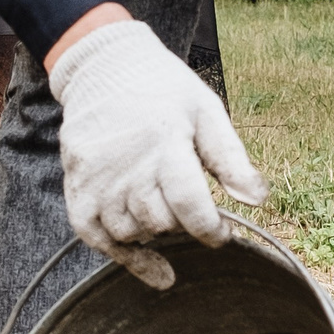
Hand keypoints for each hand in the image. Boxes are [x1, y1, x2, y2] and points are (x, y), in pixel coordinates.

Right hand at [45, 16, 265, 287]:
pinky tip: (152, 266)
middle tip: (192, 210)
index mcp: (164, 142)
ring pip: (131, 233)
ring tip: (167, 214)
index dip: (211, 229)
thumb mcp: (206, 110)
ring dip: (155, 234)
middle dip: (184, 225)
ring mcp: (97, 178)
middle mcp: (127, 164)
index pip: (190, 205)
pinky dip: (125, 257)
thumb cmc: (164, 89)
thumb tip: (257, 201)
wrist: (103, 66)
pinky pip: (96, 237)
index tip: (223, 233)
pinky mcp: (76, 187)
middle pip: (162, 223)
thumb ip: (232, 157)